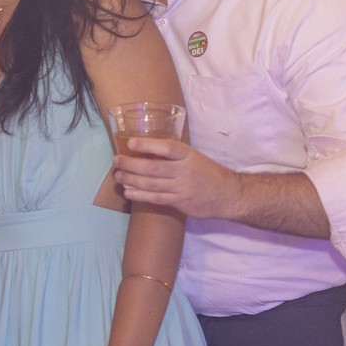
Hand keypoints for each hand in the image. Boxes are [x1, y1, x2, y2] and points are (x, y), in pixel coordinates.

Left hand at [113, 138, 238, 218]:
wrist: (228, 195)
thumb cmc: (208, 173)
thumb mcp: (195, 157)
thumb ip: (174, 154)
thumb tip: (146, 149)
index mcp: (189, 155)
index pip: (166, 147)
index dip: (147, 145)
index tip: (130, 143)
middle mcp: (184, 171)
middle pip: (152, 167)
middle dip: (130, 164)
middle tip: (117, 161)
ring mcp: (181, 188)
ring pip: (150, 183)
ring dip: (130, 179)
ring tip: (118, 175)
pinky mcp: (180, 202)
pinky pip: (155, 198)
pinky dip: (139, 195)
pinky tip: (128, 191)